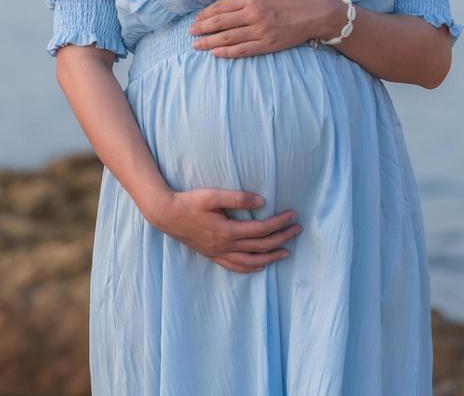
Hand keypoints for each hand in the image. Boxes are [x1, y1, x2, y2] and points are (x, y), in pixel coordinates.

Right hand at [145, 188, 302, 273]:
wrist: (166, 215)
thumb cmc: (188, 202)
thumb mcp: (212, 196)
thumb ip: (237, 198)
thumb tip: (262, 201)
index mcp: (228, 231)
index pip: (262, 229)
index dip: (279, 223)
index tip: (292, 215)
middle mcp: (226, 246)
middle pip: (261, 245)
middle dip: (282, 237)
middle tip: (297, 229)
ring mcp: (219, 253)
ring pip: (251, 261)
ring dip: (271, 257)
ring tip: (286, 251)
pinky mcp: (213, 255)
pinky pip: (236, 267)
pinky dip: (251, 267)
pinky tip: (260, 264)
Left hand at [189, 0, 335, 57]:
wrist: (316, 13)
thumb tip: (226, 7)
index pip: (221, 7)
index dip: (205, 14)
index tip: (196, 19)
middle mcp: (253, 14)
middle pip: (219, 23)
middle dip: (202, 28)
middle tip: (190, 32)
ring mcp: (260, 31)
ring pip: (227, 38)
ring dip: (208, 42)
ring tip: (196, 45)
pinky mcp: (267, 45)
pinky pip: (241, 50)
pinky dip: (226, 52)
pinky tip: (215, 53)